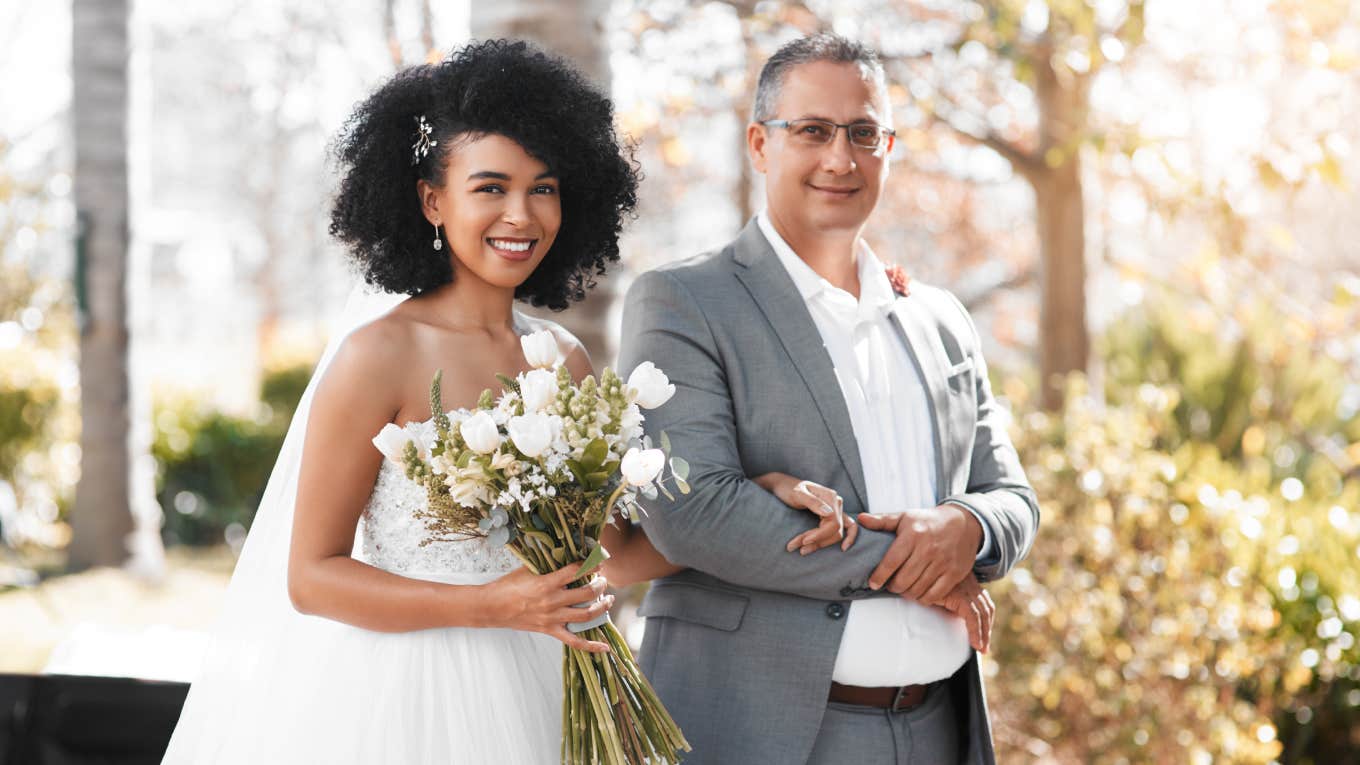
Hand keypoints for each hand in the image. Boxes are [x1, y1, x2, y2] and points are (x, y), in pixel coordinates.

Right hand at [484, 564, 613, 652]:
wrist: (491, 608)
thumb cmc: (507, 586)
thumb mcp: (527, 569)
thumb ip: (546, 564)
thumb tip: (563, 554)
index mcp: (547, 583)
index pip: (576, 571)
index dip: (592, 564)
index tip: (599, 561)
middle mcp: (553, 601)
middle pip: (587, 593)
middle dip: (600, 585)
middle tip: (603, 580)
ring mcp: (552, 618)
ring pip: (586, 615)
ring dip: (602, 607)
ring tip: (608, 600)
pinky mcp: (550, 630)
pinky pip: (574, 642)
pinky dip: (591, 646)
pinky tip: (605, 648)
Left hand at [753, 472, 858, 553]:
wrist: (784, 486)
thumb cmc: (788, 489)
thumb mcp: (797, 494)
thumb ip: (813, 502)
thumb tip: (829, 514)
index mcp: (830, 497)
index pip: (833, 523)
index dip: (820, 535)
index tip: (803, 541)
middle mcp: (836, 503)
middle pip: (835, 531)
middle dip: (816, 541)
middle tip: (794, 545)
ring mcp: (836, 509)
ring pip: (836, 533)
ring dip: (821, 543)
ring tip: (801, 550)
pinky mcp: (833, 515)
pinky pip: (847, 527)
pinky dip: (848, 537)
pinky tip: (843, 548)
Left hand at [856, 504, 981, 601]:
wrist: (963, 522)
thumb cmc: (929, 521)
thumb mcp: (905, 516)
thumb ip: (882, 520)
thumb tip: (860, 519)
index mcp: (913, 534)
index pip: (891, 561)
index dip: (879, 576)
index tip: (873, 583)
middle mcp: (928, 549)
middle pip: (903, 580)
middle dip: (893, 587)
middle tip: (890, 585)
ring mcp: (942, 562)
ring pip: (917, 590)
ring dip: (907, 593)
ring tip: (904, 588)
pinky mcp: (954, 573)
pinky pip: (934, 595)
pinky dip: (923, 598)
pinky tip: (919, 592)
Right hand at [924, 574, 993, 652]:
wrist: (915, 568)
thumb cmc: (921, 578)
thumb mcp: (937, 587)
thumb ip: (945, 596)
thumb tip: (947, 613)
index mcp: (966, 580)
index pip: (984, 601)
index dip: (986, 619)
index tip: (984, 634)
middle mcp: (969, 583)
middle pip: (986, 607)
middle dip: (987, 628)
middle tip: (984, 646)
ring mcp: (966, 588)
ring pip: (982, 613)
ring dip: (983, 633)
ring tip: (980, 648)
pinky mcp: (959, 595)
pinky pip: (973, 616)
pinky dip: (976, 631)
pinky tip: (974, 643)